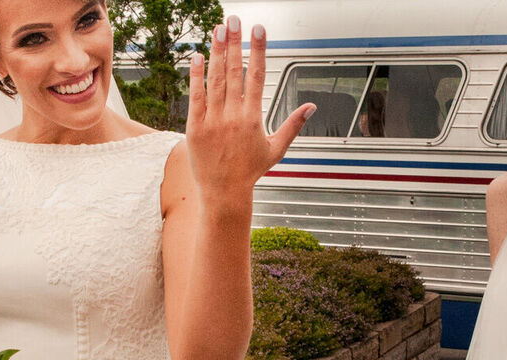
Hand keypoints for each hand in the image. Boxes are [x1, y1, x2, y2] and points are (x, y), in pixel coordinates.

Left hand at [185, 16, 315, 206]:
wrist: (224, 192)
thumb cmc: (251, 172)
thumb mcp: (276, 149)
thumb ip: (293, 124)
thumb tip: (312, 106)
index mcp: (254, 119)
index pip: (257, 76)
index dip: (258, 51)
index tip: (258, 30)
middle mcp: (233, 116)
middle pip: (234, 71)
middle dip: (234, 42)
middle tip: (233, 19)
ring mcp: (212, 120)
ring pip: (214, 79)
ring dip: (215, 52)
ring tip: (217, 29)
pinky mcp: (195, 127)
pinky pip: (195, 96)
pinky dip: (196, 75)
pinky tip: (198, 56)